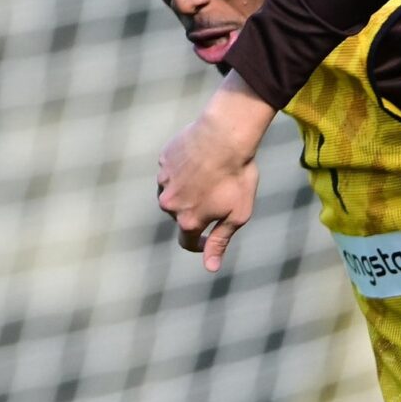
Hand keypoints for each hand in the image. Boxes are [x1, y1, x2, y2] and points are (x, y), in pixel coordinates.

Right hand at [156, 76, 274, 273]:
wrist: (225, 134)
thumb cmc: (236, 175)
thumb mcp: (237, 214)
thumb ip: (220, 241)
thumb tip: (210, 267)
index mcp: (187, 221)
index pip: (187, 242)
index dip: (200, 243)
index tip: (208, 237)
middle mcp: (170, 205)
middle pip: (180, 217)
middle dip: (195, 212)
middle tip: (218, 195)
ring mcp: (164, 181)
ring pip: (173, 194)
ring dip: (187, 192)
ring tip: (209, 177)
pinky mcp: (163, 162)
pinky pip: (171, 173)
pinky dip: (183, 172)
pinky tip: (200, 162)